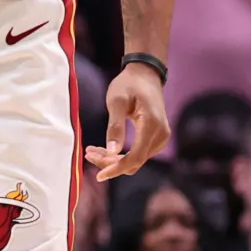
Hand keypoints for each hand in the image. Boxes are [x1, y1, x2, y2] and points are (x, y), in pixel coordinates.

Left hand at [86, 61, 170, 180]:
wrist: (145, 75)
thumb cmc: (129, 84)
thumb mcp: (116, 101)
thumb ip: (115, 126)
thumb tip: (112, 152)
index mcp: (152, 125)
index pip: (136, 157)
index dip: (117, 168)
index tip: (99, 176)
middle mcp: (161, 135)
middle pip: (135, 162)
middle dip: (110, 163)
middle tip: (89, 154)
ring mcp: (161, 138)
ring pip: (136, 160)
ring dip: (114, 160)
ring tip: (92, 150)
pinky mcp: (157, 138)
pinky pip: (139, 153)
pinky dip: (121, 154)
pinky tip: (104, 149)